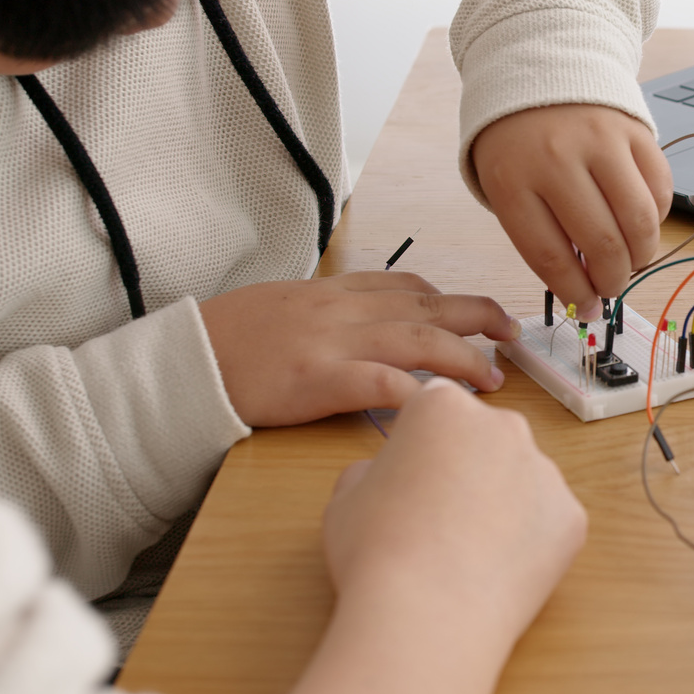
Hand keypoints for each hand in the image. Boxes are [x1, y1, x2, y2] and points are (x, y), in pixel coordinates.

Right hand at [197, 271, 517, 426]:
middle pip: (428, 304)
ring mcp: (331, 342)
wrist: (181, 363)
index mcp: (332, 292)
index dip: (451, 299)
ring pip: (419, 338)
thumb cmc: (226, 343)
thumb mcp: (284, 310)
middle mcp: (340, 309)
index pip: (408, 285)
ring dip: (465, 358)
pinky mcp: (317, 380)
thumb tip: (368, 335)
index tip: (480, 314)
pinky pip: (380, 381)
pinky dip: (416, 392)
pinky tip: (442, 408)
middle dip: (478, 316)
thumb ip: (330, 318)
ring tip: (492, 378)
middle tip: (512, 333)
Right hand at [278, 379, 586, 693]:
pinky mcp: (571, 517)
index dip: (422, 447)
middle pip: (485, 440)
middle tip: (438, 519)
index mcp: (444, 407)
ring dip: (501, 504)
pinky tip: (495, 572)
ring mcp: (545, 471)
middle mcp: (503, 426)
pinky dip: (528, 543)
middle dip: (467, 468)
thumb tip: (385, 476)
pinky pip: (547, 523)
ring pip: (521, 480)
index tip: (413, 478)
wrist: (424, 616)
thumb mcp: (345, 498)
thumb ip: (371, 471)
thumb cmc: (375, 553)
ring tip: (465, 554)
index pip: (437, 410)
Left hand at [472, 104, 671, 310]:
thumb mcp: (506, 184)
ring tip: (630, 262)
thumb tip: (586, 288)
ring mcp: (600, 140)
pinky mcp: (634, 129)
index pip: (550, 256)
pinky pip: (660, 189)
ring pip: (638, 221)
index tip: (586, 308)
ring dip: (641, 256)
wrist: (537, 66)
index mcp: (513, 180)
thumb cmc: (517, 140)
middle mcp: (557, 158)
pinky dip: (656, 218)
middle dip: (611, 280)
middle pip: (600, 243)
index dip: (574, 292)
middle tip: (611, 287)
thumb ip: (538, 232)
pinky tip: (639, 223)